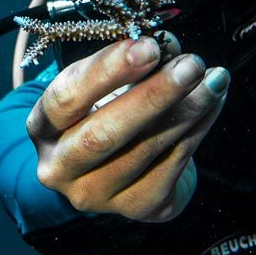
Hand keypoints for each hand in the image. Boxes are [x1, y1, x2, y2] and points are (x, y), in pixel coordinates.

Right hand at [27, 34, 229, 222]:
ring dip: (187, 110)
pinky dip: (198, 130)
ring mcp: (95, 194)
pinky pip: (171, 166)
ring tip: (212, 79)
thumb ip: (128, 64)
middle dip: (153, 95)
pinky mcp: (136, 207)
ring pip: (145, 150)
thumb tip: (167, 47)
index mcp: (43, 128)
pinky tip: (212, 103)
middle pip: (104, 134)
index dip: (108, 70)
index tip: (147, 47)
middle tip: (189, 66)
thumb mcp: (101, 86)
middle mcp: (59, 167)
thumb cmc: (102, 115)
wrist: (113, 171)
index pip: (66, 97)